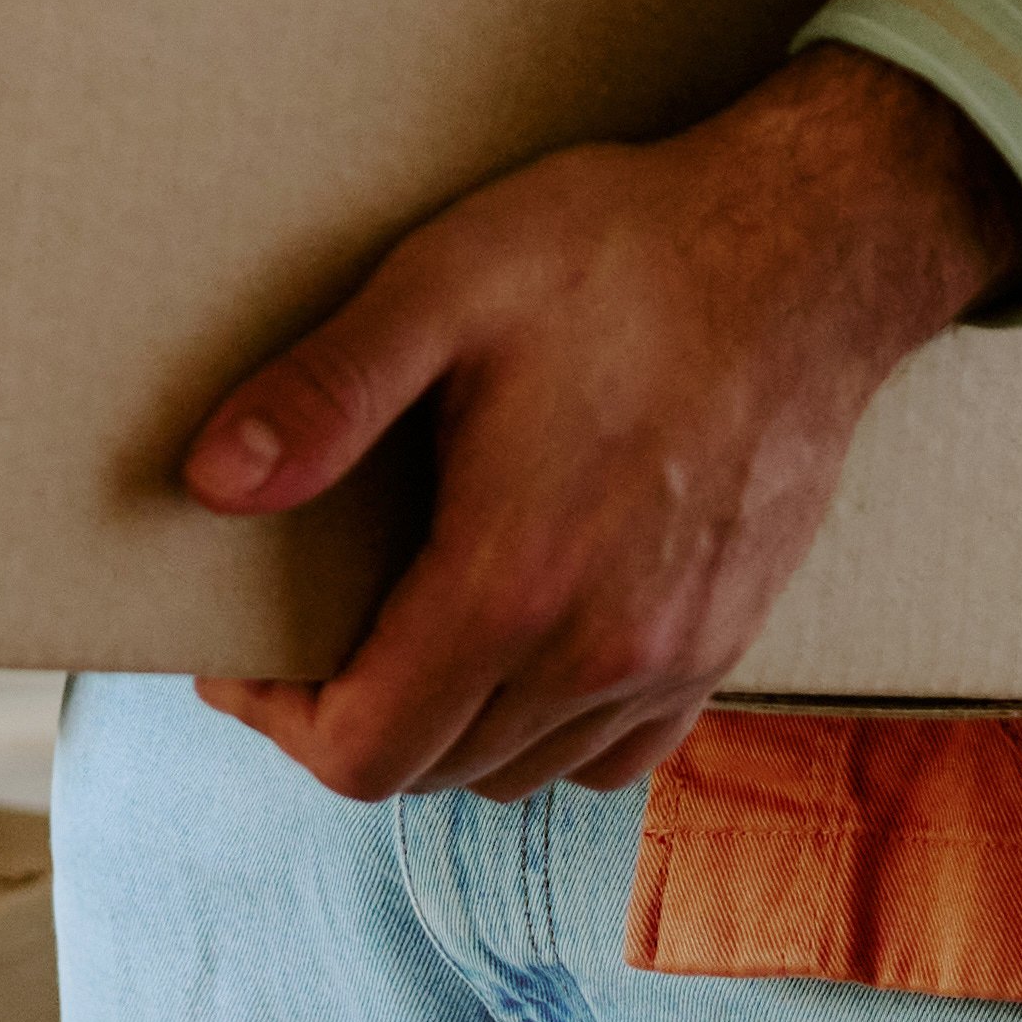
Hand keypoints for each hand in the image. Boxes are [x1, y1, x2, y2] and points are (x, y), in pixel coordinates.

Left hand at [181, 51, 1021, 806]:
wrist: (811, 249)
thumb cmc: (624, 252)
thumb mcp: (446, 284)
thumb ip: (325, 393)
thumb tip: (211, 480)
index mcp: (512, 583)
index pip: (363, 750)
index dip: (278, 720)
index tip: (245, 659)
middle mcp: (598, 653)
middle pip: (430, 771)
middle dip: (351, 717)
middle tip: (312, 631)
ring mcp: (674, 659)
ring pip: (519, 770)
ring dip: (446, 728)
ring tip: (407, 632)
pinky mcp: (725, 643)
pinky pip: (614, 754)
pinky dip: (548, 732)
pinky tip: (523, 646)